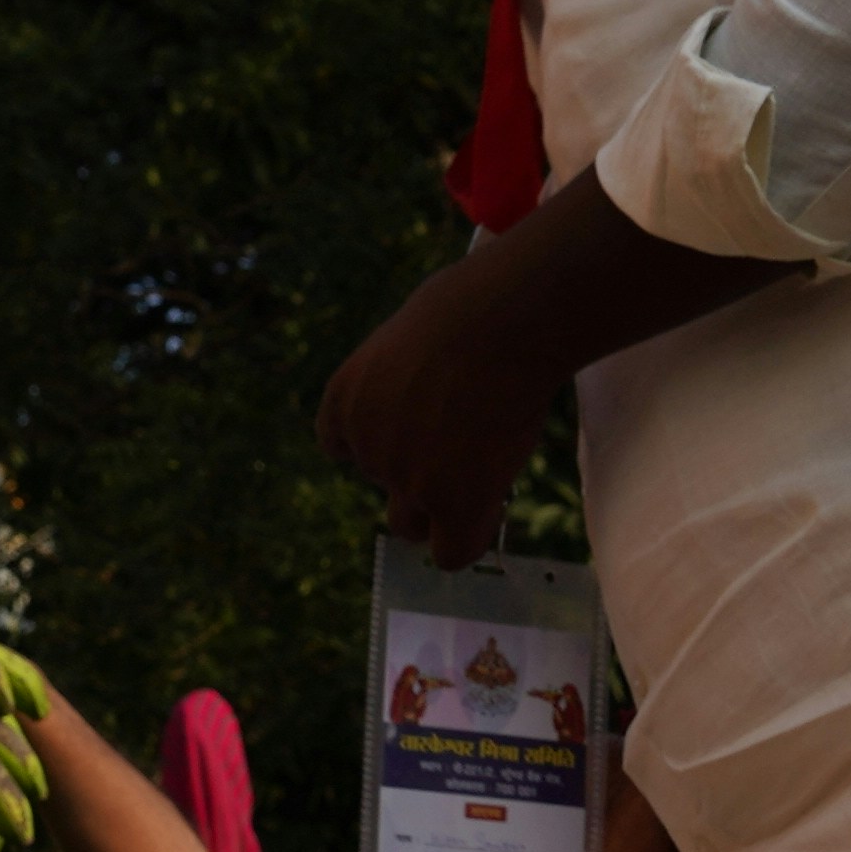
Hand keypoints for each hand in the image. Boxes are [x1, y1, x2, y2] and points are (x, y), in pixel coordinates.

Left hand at [319, 250, 567, 569]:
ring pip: (412, 523)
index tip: (423, 424)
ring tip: (488, 469)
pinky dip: (468, 539)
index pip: (342, 445)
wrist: (507, 315)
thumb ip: (409, 376)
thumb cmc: (476, 301)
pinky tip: (492, 510)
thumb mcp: (419, 329)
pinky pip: (452, 550)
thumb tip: (438, 395)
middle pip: (385, 484)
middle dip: (418, 473)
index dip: (384, 440)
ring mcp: (403, 478)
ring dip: (441, 508)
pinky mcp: (449, 502)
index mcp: (345, 397)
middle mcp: (364, 445)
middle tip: (469, 442)